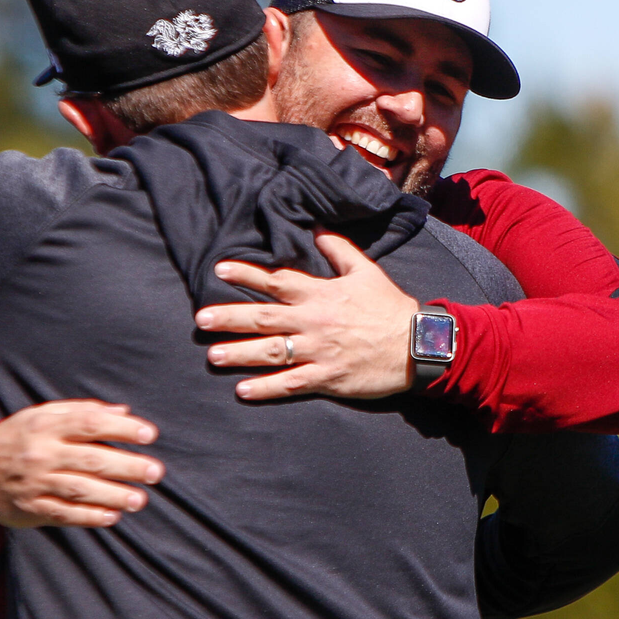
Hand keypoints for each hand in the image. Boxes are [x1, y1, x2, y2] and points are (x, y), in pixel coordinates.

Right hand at [0, 400, 163, 528]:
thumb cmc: (18, 437)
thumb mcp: (43, 415)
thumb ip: (83, 411)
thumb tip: (123, 411)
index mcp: (46, 424)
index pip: (90, 423)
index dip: (122, 428)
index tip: (149, 435)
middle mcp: (41, 453)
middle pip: (91, 459)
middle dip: (127, 466)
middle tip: (155, 472)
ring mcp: (35, 483)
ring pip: (81, 489)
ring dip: (114, 495)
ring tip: (140, 499)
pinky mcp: (31, 508)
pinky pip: (65, 514)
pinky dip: (90, 516)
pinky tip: (113, 516)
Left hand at [194, 231, 419, 399]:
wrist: (418, 345)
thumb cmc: (390, 307)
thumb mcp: (366, 271)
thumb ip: (338, 250)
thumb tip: (317, 228)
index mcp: (321, 294)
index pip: (277, 281)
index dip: (247, 275)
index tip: (219, 271)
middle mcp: (314, 321)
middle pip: (264, 318)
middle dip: (230, 318)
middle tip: (200, 320)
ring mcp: (319, 351)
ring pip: (271, 352)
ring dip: (240, 354)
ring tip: (212, 356)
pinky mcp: (327, 377)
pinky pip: (291, 383)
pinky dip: (266, 388)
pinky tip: (243, 391)